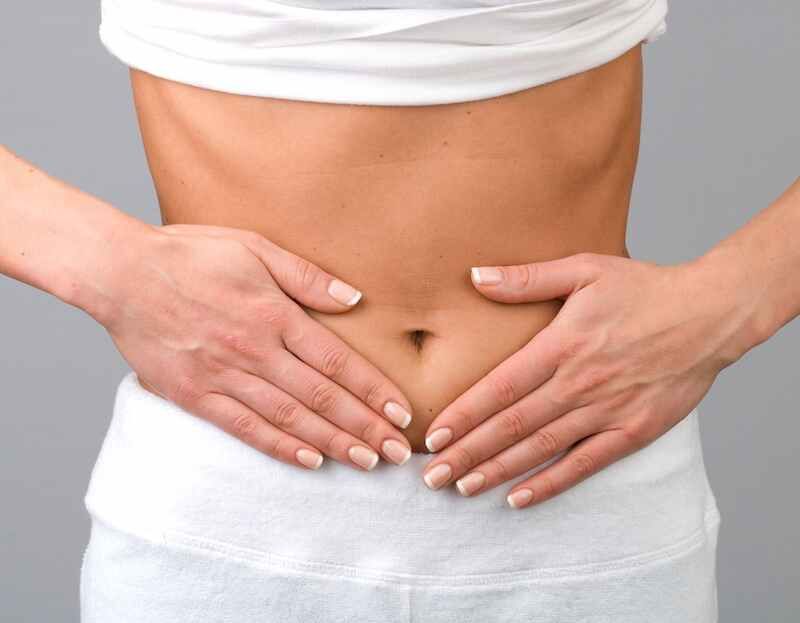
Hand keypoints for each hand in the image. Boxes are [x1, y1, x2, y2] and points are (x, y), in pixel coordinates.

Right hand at [100, 223, 413, 470]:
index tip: (402, 413)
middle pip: (322, 396)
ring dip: (333, 442)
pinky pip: (245, 428)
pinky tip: (310, 461)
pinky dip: (280, 447)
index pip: (338, 361)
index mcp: (274, 313)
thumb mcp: (254, 248)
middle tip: (398, 452)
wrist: (121, 274)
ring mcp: (224, 375)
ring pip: (290, 418)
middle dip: (365, 426)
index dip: (374, 391)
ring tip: (367, 462)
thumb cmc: (191, 255)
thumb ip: (307, 277)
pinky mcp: (195, 396)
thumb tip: (355, 300)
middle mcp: (255, 349)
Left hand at [421, 252, 757, 507]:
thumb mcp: (585, 268)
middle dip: (468, 452)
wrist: (710, 314)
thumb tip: (475, 277)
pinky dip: (550, 484)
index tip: (434, 435)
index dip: (464, 413)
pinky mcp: (632, 431)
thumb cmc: (644, 288)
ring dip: (498, 471)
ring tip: (462, 487)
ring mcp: (606, 410)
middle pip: (512, 425)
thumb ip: (527, 278)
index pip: (500, 387)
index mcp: (562, 344)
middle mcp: (579, 382)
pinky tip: (518, 498)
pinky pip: (584, 464)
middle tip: (432, 475)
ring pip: (541, 448)